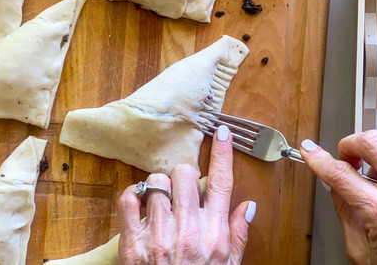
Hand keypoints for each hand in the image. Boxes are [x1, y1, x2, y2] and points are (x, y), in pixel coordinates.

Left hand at [116, 125, 256, 263]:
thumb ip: (237, 235)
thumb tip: (247, 206)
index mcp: (214, 235)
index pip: (221, 183)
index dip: (224, 154)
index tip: (223, 133)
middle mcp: (188, 231)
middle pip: (185, 175)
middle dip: (183, 178)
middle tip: (180, 192)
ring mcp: (159, 236)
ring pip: (156, 183)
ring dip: (158, 188)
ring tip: (160, 204)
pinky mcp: (133, 243)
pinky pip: (129, 200)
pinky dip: (132, 196)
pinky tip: (140, 206)